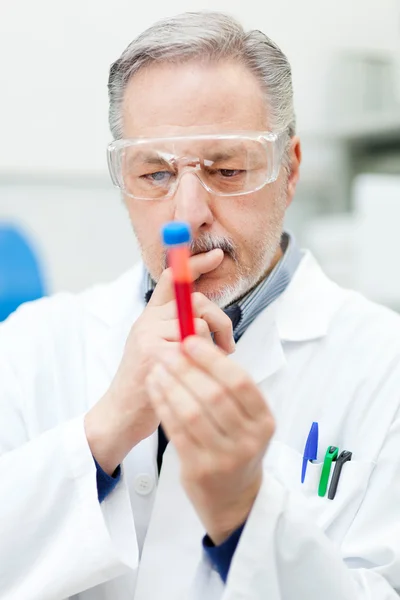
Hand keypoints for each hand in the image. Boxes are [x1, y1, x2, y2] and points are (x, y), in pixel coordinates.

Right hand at [85, 249, 235, 474]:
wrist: (121, 414)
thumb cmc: (146, 383)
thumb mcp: (155, 348)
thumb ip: (175, 328)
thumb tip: (208, 317)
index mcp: (150, 317)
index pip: (172, 278)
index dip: (195, 263)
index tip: (216, 256)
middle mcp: (147, 322)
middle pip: (194, 300)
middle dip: (219, 319)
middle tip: (228, 343)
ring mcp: (149, 337)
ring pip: (197, 324)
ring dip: (213, 345)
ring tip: (213, 364)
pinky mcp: (155, 356)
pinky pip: (194, 347)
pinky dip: (206, 361)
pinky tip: (203, 375)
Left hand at [145, 335, 274, 544]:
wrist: (236, 498)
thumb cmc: (238, 448)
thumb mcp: (248, 420)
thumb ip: (229, 387)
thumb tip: (196, 346)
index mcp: (264, 420)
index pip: (240, 381)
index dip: (212, 358)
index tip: (190, 341)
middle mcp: (249, 439)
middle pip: (214, 394)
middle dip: (187, 368)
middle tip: (168, 352)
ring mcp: (225, 457)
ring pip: (192, 412)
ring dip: (171, 385)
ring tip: (158, 368)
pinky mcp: (200, 470)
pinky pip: (177, 431)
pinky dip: (163, 406)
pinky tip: (155, 390)